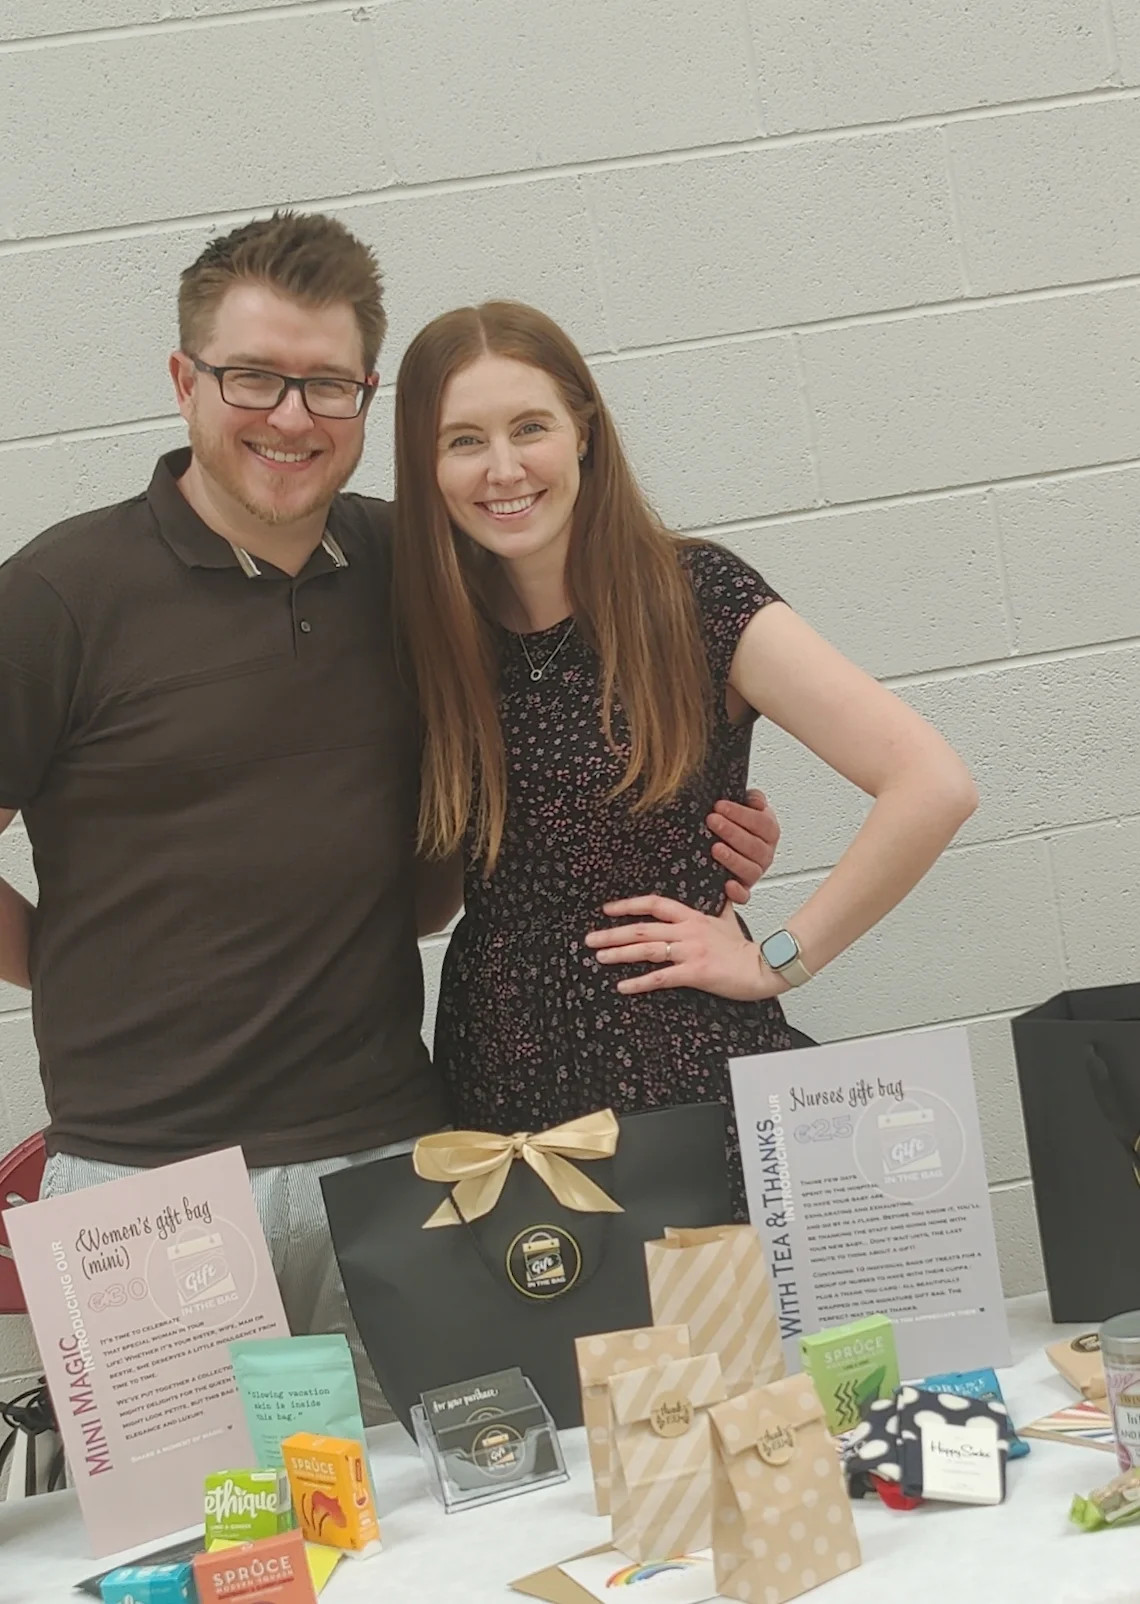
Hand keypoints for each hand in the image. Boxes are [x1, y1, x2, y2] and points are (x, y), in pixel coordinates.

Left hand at [584, 896, 790, 1000]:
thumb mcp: (728, 920)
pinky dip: (639, 982)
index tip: (608, 909)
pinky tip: (622, 986)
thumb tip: (724, 889)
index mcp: (692, 917)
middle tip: (590, 939)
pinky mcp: (694, 972)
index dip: (629, 905)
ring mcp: (689, 951)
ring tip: (599, 957)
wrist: (763, 967)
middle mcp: (687, 931)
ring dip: (620, 953)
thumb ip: (719, 905)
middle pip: (642, 928)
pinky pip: (660, 977)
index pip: (655, 904)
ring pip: (647, 949)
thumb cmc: (745, 948)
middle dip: (612, 933)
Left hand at [709, 789, 779, 905]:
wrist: (730, 845)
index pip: (761, 822)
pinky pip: (744, 895)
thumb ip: (753, 799)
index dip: (741, 814)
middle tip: (712, 821)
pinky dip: (737, 892)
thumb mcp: (746, 806)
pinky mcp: (743, 889)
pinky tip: (727, 884)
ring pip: (750, 869)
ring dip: (732, 859)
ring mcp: (755, 872)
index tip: (720, 806)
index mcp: (769, 832)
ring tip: (715, 848)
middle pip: (754, 845)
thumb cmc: (738, 825)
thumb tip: (755, 800)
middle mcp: (765, 853)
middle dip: (732, 832)